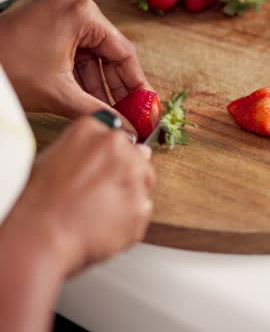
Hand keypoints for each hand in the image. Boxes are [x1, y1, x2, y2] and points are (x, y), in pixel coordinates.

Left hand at [0, 0, 150, 132]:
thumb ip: (97, 111)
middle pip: (108, 52)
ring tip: (109, 112)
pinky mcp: (49, 24)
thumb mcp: (58, 93)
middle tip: (130, 114)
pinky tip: (89, 100)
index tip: (146, 105)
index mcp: (81, 12)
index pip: (123, 52)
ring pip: (91, 55)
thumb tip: (126, 127)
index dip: (137, 84)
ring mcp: (60, 13)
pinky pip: (75, 52)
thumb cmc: (6, 69)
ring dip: (98, 85)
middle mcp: (73, 6)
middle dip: (117, 87)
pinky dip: (81, 76)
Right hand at [3, 117, 154, 276]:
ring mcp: (131, 173)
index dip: (109, 160)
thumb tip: (125, 148)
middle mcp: (115, 144)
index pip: (117, 138)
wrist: (39, 235)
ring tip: (100, 211)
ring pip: (144, 182)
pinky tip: (104, 224)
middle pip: (136, 156)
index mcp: (91, 128)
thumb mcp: (54, 157)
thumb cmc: (39, 201)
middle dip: (123, 175)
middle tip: (98, 195)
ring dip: (128, 195)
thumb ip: (89, 148)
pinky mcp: (140, 204)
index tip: (100, 174)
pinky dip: (129, 220)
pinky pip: (142, 210)